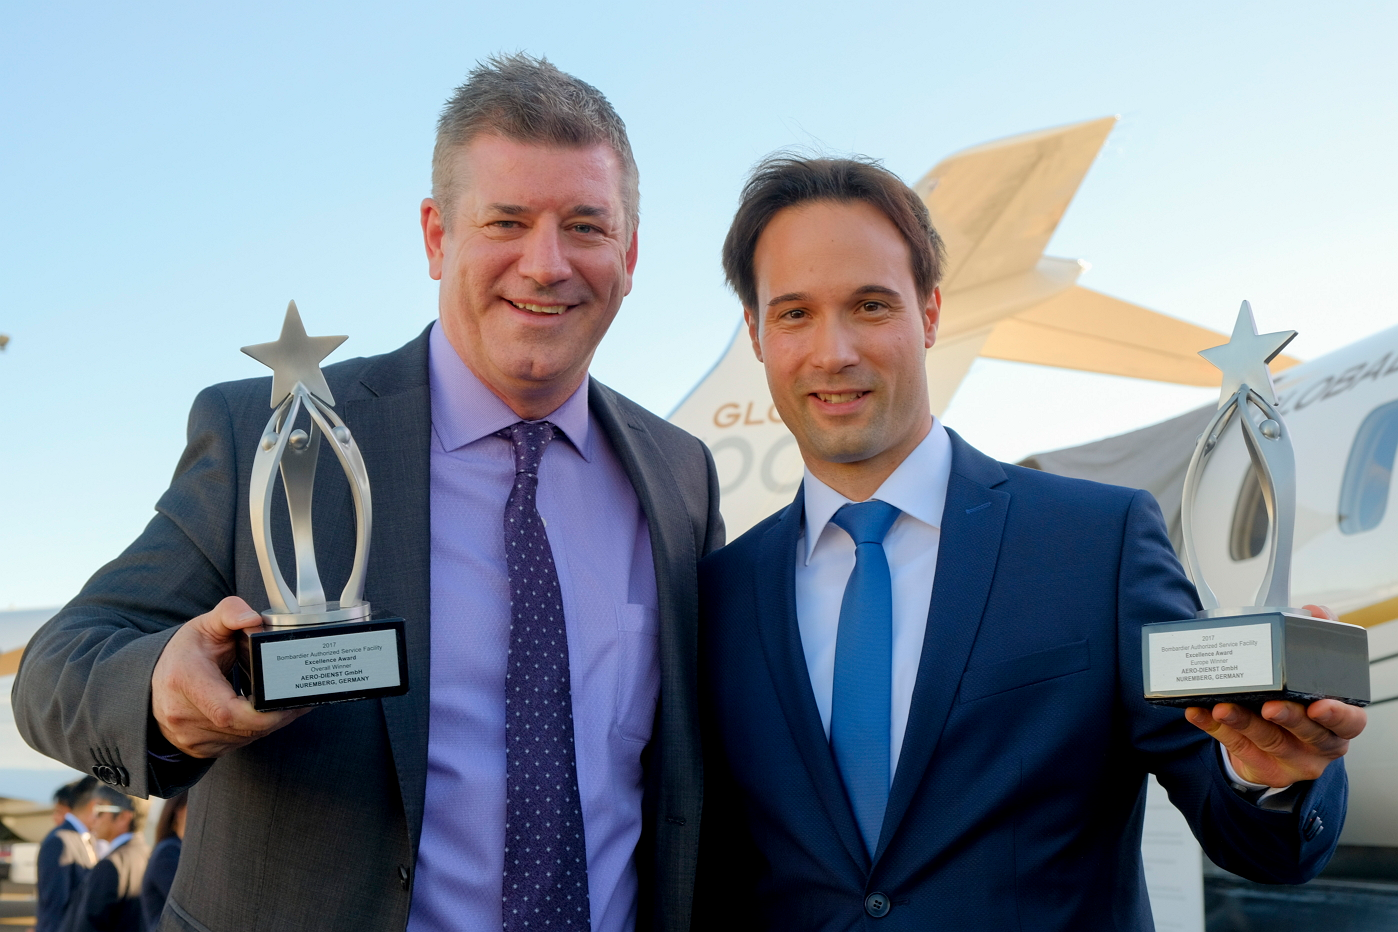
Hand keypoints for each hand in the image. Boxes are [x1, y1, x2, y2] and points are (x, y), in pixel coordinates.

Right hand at [151, 596, 310, 757]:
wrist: (154, 679)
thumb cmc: (185, 653)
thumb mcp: (206, 625)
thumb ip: (230, 613)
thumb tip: (252, 618)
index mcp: (184, 680)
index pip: (227, 710)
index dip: (262, 712)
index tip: (287, 699)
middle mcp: (181, 713)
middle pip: (242, 727)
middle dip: (277, 715)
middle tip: (300, 699)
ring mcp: (188, 735)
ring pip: (243, 738)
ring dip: (270, 724)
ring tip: (288, 703)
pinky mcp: (197, 748)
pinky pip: (236, 744)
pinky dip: (255, 731)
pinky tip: (265, 714)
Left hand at [1185, 604, 1366, 786]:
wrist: (1273, 739)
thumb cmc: (1295, 698)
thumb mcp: (1308, 669)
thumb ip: (1315, 638)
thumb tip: (1315, 612)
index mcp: (1339, 719)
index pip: (1350, 721)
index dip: (1337, 715)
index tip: (1319, 705)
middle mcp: (1320, 743)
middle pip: (1309, 733)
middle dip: (1288, 718)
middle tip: (1268, 705)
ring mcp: (1292, 759)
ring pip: (1268, 741)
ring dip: (1243, 722)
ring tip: (1222, 705)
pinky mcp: (1262, 766)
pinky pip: (1236, 746)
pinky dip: (1215, 726)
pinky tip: (1199, 711)